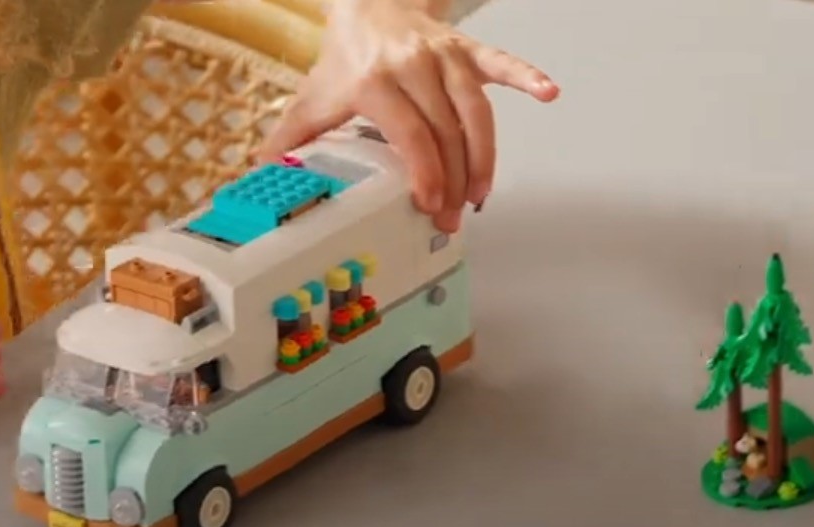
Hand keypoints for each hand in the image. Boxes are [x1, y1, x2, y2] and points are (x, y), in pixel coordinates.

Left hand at [257, 0, 558, 231]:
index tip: (431, 205)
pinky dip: (525, 76)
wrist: (368, 2)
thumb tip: (264, 177)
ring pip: (476, 111)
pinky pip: (499, 63)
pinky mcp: (466, 50)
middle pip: (446, 132)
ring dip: (484, 157)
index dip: (425, 172)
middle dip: (454, 181)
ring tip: (481, 195)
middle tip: (453, 217)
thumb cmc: (347, 58)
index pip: (410, 134)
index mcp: (376, 81)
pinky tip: (548, 93)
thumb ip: (289, 139)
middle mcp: (414, 65)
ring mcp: (445, 56)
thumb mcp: (315, 97)